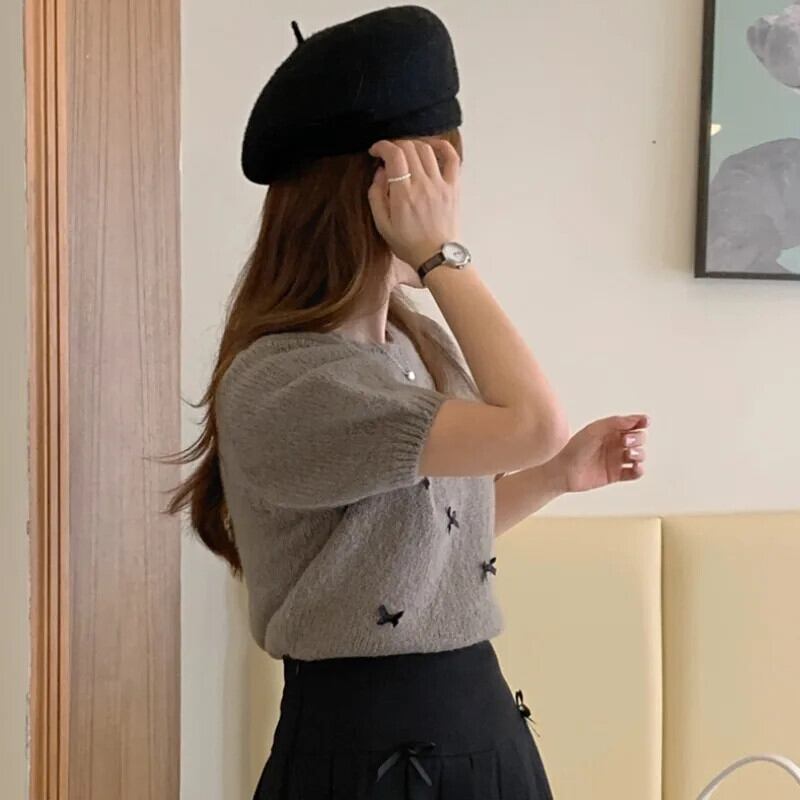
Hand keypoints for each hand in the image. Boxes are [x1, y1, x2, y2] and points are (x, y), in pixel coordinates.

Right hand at [367, 138, 461, 268]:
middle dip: (394, 145)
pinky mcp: (453, 187)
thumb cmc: (408, 244)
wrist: (436, 257)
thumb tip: (380, 171)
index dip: (382, 146)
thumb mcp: (382, 224)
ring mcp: (440, 185)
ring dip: (413, 145)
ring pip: (426, 149)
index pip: (394, 155)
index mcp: (403, 195)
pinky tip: (432, 147)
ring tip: (406, 153)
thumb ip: (376, 195)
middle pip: (409, 148)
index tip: (375, 151)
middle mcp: (423, 185)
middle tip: (389, 155)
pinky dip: (442, 147)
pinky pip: (452, 159)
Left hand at [545, 414, 648, 492]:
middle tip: (625, 442)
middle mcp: (615, 444)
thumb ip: (615, 423)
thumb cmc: (575, 448)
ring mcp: (616, 460)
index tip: (645, 422)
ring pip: (639, 455)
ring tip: (628, 454)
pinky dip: (639, 470)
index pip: (632, 424)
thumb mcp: (594, 430)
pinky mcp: (616, 475)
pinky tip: (635, 467)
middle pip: (639, 438)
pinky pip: (635, 473)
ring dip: (639, 454)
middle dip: (637, 438)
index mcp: (609, 431)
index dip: (641, 421)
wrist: (564, 471)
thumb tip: (636, 419)